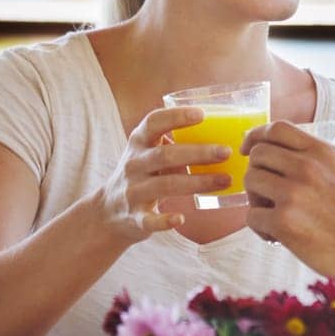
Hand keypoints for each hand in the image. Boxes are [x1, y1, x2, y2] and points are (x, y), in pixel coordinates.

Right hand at [99, 105, 234, 241]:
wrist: (108, 212)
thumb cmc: (143, 174)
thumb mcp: (150, 152)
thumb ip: (177, 142)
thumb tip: (226, 133)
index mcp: (139, 142)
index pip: (154, 122)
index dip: (176, 117)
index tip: (202, 114)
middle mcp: (133, 164)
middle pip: (166, 155)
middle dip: (198, 153)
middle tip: (226, 151)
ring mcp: (132, 191)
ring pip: (165, 185)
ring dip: (198, 182)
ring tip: (226, 180)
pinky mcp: (134, 218)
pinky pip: (149, 219)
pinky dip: (164, 220)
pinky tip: (181, 218)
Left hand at [242, 120, 334, 282]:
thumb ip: (329, 158)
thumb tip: (305, 150)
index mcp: (322, 151)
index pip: (277, 129)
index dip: (256, 136)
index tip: (248, 148)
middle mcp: (307, 166)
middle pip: (258, 154)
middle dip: (256, 172)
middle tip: (267, 193)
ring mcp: (294, 192)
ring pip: (250, 180)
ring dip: (255, 199)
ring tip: (272, 214)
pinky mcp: (283, 221)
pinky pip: (251, 215)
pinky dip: (259, 227)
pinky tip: (277, 236)